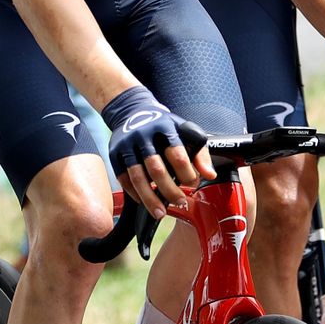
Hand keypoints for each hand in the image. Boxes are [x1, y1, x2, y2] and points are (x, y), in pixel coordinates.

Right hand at [100, 86, 213, 218]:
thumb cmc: (162, 125)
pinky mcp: (115, 154)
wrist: (131, 111)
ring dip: (150, 198)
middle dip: (169, 190)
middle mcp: (144, 136)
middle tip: (180, 203)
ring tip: (160, 213)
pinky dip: (134, 193)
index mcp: (164, 128)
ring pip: (138, 177)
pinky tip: (144, 202)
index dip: (186, 172)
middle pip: (156, 169)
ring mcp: (127, 145)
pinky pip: (123, 179)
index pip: (177, 154)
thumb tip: (210, 175)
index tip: (192, 183)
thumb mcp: (184, 130)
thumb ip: (199, 153)